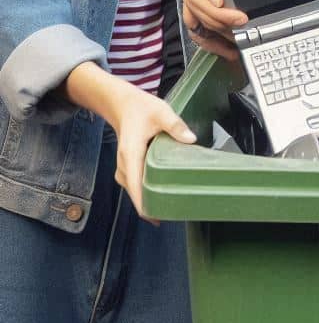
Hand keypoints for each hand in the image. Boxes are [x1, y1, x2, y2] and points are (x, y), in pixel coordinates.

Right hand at [64, 63, 195, 220]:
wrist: (123, 105)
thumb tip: (191, 139)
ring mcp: (123, 168)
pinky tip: (161, 195)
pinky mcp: (127, 168)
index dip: (144, 203)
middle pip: (135, 193)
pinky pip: (135, 185)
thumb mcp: (161, 112)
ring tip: (170, 208)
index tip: (156, 217)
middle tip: (173, 213)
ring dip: (149, 199)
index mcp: (130, 154)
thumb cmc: (142, 108)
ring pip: (135, 191)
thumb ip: (175, 125)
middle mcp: (123, 165)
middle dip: (151, 205)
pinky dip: (146, 192)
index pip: (135, 185)